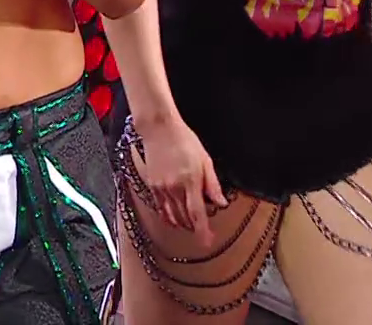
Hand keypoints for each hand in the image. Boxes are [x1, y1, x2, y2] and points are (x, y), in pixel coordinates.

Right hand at [130, 115, 227, 240]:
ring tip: (190, 223)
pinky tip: (174, 217)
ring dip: (182, 223)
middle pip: (185, 218)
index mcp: (190, 181)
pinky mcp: (151, 185)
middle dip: (195, 226)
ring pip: (172, 216)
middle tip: (204, 225)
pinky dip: (168, 216)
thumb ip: (212, 184)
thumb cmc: (184, 140)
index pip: (197, 214)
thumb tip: (220, 203)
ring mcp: (161, 188)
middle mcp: (174, 188)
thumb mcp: (205, 160)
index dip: (203, 231)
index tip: (208, 242)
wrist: (158, 129)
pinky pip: (160, 208)